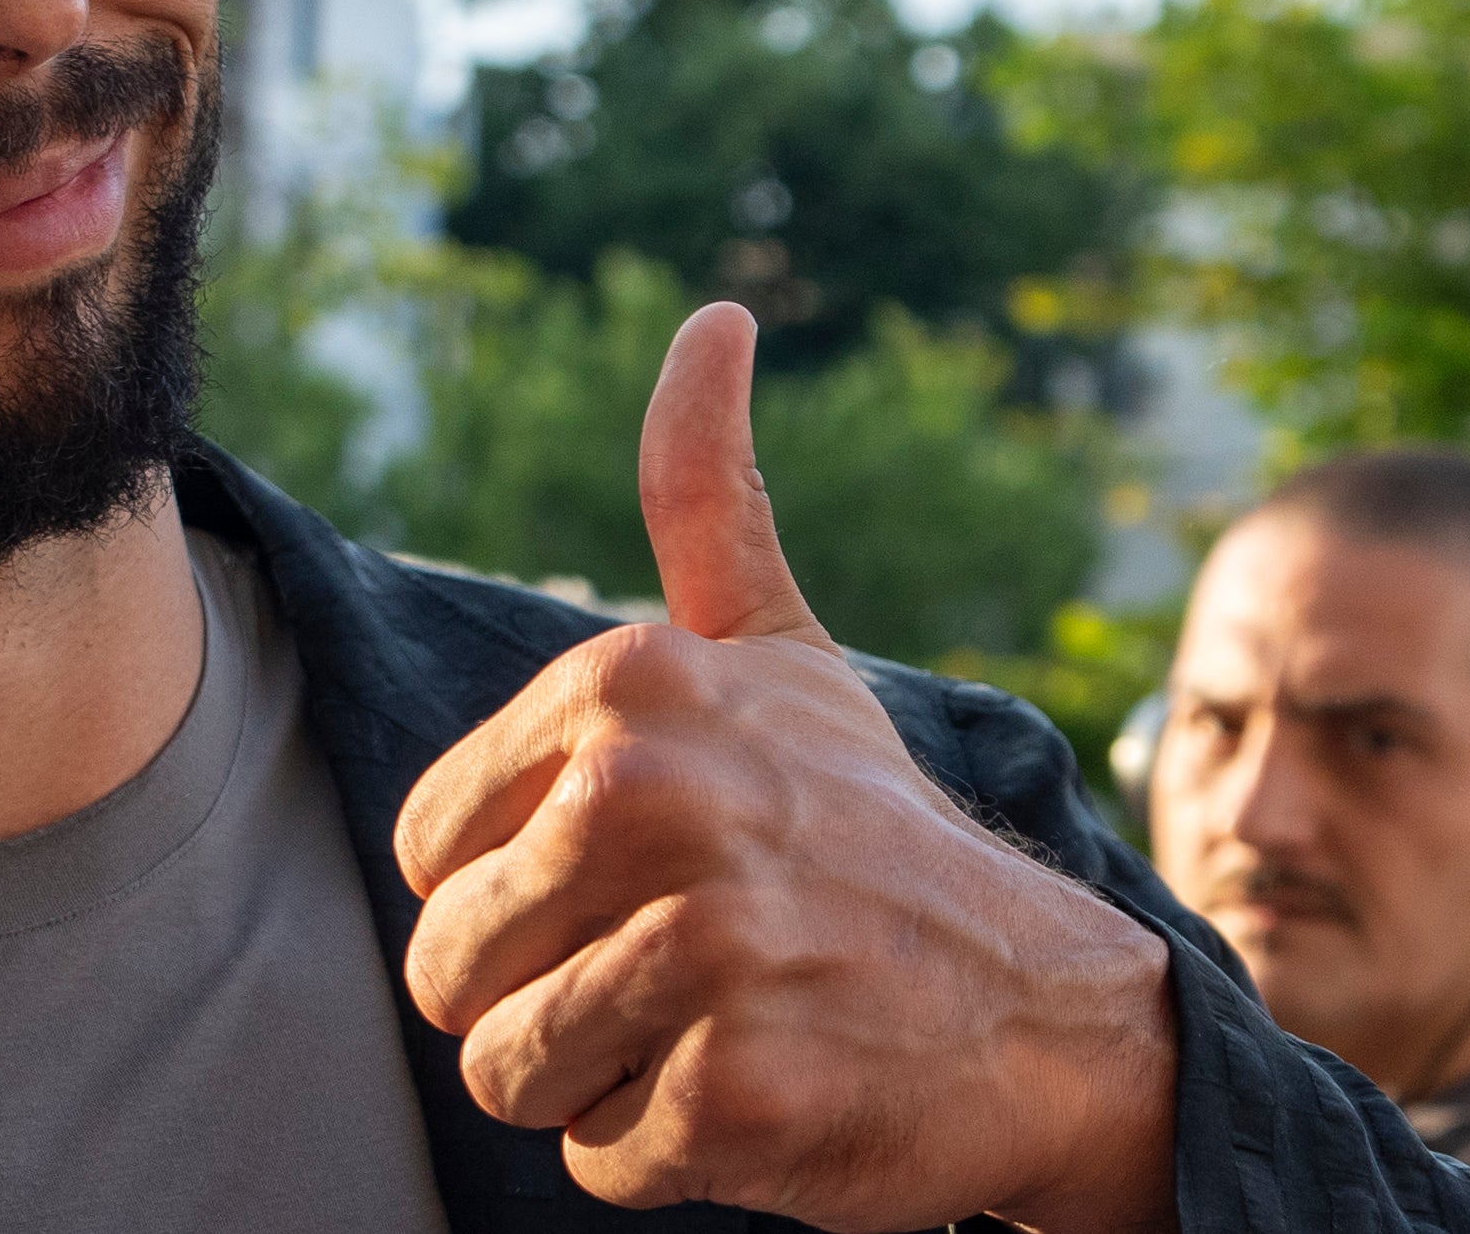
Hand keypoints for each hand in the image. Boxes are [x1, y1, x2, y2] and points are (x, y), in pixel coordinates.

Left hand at [394, 303, 1179, 1232]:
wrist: (1045, 1007)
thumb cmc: (869, 829)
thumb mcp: (780, 649)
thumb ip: (706, 494)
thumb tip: (713, 319)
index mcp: (627, 687)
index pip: (424, 851)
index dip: (511, 892)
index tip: (634, 876)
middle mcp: (654, 797)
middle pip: (447, 968)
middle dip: (537, 997)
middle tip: (673, 969)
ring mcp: (701, 945)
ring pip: (502, 1070)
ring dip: (595, 1078)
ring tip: (711, 1021)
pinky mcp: (735, 1088)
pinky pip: (593, 1156)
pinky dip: (662, 1150)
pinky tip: (759, 1085)